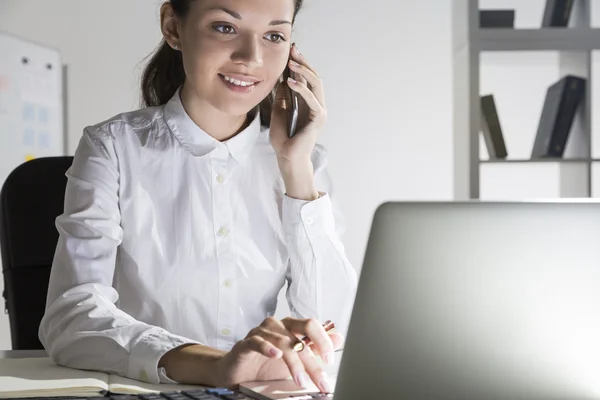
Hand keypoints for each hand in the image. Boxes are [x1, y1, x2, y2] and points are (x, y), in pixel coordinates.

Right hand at [214, 317, 342, 392]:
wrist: (237, 373)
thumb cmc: (265, 364)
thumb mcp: (295, 358)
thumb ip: (315, 347)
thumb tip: (339, 337)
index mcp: (290, 326)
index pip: (312, 325)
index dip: (323, 341)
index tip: (330, 360)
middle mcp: (277, 325)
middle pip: (301, 329)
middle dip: (313, 355)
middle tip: (320, 377)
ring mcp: (260, 332)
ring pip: (282, 340)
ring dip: (294, 362)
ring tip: (300, 380)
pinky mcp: (245, 343)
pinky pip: (257, 341)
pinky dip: (267, 347)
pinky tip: (275, 355)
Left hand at [270, 43, 327, 164]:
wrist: (287, 157)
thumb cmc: (283, 140)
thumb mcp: (278, 113)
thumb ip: (282, 97)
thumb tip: (282, 80)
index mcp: (307, 103)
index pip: (305, 79)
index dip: (299, 64)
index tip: (291, 51)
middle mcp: (315, 104)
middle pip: (313, 77)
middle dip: (303, 62)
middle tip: (293, 50)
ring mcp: (319, 110)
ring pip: (316, 84)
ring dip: (304, 71)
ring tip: (292, 62)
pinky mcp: (318, 117)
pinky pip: (312, 98)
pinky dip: (301, 88)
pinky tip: (290, 81)